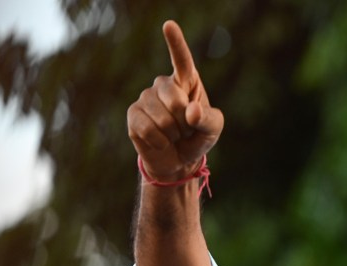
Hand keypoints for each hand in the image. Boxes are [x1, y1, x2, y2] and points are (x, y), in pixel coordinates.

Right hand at [127, 20, 224, 181]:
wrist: (178, 160)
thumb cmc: (197, 137)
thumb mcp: (213, 129)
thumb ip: (208, 119)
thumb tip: (191, 111)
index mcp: (185, 81)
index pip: (181, 60)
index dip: (175, 43)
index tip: (169, 25)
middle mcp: (163, 85)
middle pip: (175, 100)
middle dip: (185, 123)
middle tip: (186, 129)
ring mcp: (145, 98)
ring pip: (162, 118)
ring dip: (173, 134)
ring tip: (173, 135)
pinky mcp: (133, 115)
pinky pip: (148, 129)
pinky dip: (159, 141)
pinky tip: (160, 141)